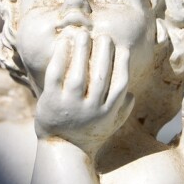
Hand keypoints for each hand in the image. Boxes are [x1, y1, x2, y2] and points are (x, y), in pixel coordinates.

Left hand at [34, 30, 134, 154]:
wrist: (61, 148)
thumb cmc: (89, 134)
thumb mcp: (109, 126)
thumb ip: (122, 111)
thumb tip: (131, 93)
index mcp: (107, 113)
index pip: (119, 84)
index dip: (123, 64)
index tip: (123, 49)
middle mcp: (90, 109)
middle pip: (100, 75)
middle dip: (104, 52)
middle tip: (105, 36)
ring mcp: (70, 105)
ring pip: (78, 73)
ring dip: (82, 50)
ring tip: (84, 34)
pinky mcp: (51, 100)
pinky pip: (56, 75)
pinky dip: (60, 57)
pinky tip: (64, 44)